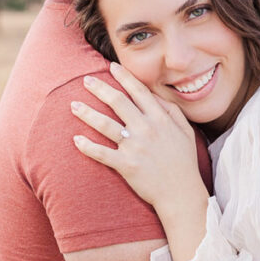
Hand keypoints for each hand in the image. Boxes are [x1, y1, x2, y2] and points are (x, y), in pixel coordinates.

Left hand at [71, 62, 204, 211]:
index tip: (111, 67)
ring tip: (73, 105)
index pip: (139, 91)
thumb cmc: (184, 162)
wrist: (182, 193)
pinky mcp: (126, 165)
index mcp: (161, 119)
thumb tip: (154, 95)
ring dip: (87, 113)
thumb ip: (171, 111)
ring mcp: (135, 147)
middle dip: (100, 88)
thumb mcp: (186, 131)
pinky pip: (101, 153)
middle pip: (118, 102)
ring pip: (105, 125)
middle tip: (85, 79)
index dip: (124, 77)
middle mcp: (146, 129)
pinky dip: (87, 146)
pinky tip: (75, 139)